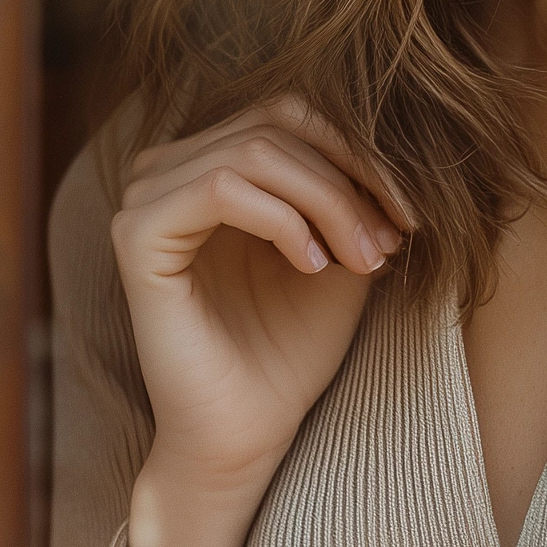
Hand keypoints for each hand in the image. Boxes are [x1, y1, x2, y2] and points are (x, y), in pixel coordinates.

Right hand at [111, 96, 407, 505]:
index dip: (359, 150)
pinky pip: (221, 188)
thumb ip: (356, 190)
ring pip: (256, 150)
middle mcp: (169, 168)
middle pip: (278, 123)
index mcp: (213, 163)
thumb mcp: (344, 250)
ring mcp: (146, 198)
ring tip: (363, 258)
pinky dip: (282, 218)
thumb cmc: (291, 348)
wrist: (248, 433)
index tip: (409, 212)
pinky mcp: (136, 235)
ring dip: (329, 200)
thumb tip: (402, 144)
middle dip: (351, 177)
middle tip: (392, 239)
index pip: (292, 113)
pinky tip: (312, 264)